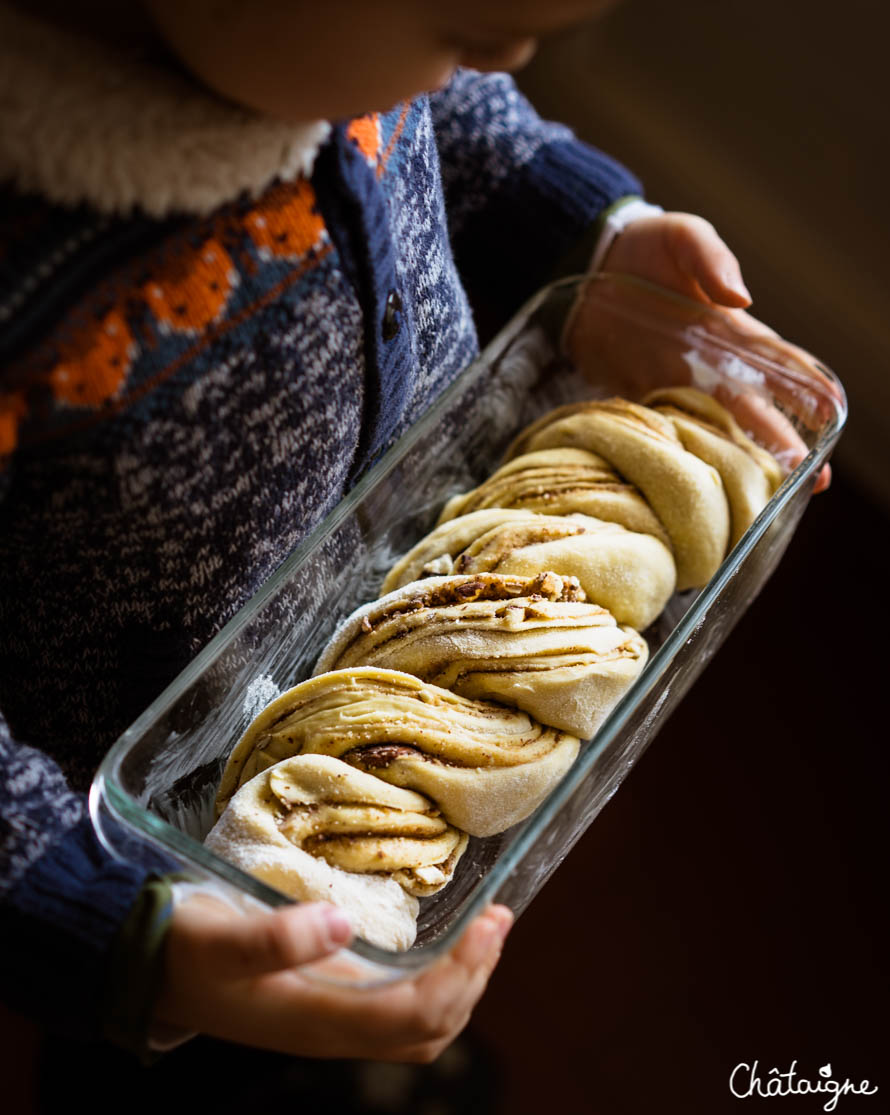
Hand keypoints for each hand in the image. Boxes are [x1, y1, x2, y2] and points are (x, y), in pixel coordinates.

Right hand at [154, 897, 512, 1061]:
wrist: (156, 975)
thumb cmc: (187, 952)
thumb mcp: (219, 939)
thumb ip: (273, 938)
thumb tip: (341, 925)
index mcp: (315, 1020)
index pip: (410, 1017)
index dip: (458, 977)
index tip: (488, 923)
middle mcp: (335, 1031)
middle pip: (429, 1029)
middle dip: (474, 978)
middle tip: (500, 919)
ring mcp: (337, 1021)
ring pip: (421, 1026)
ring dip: (464, 981)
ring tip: (487, 929)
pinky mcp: (334, 1003)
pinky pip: (403, 1008)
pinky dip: (440, 979)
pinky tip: (447, 942)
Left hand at [566, 213, 840, 490]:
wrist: (586, 265)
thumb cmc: (645, 246)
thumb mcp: (683, 237)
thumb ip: (712, 260)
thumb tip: (741, 298)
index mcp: (730, 329)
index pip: (777, 362)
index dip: (807, 387)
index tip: (831, 414)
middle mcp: (708, 364)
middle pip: (754, 410)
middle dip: (784, 443)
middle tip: (815, 479)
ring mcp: (673, 382)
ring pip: (714, 429)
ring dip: (739, 460)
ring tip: (766, 493)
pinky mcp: (637, 395)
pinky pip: (664, 430)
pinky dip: (680, 454)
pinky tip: (697, 481)